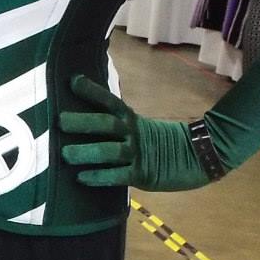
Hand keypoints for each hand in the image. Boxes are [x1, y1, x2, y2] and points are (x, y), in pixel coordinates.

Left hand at [59, 74, 211, 191]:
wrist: (200, 156)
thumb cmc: (163, 142)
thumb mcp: (141, 128)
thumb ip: (118, 125)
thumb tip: (84, 122)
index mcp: (132, 119)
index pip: (110, 102)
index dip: (92, 92)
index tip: (72, 81)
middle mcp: (133, 133)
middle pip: (106, 124)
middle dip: (83, 122)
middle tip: (59, 121)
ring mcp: (138, 153)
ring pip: (110, 151)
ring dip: (86, 152)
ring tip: (64, 154)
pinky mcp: (143, 174)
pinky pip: (118, 176)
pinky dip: (100, 176)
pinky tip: (82, 178)